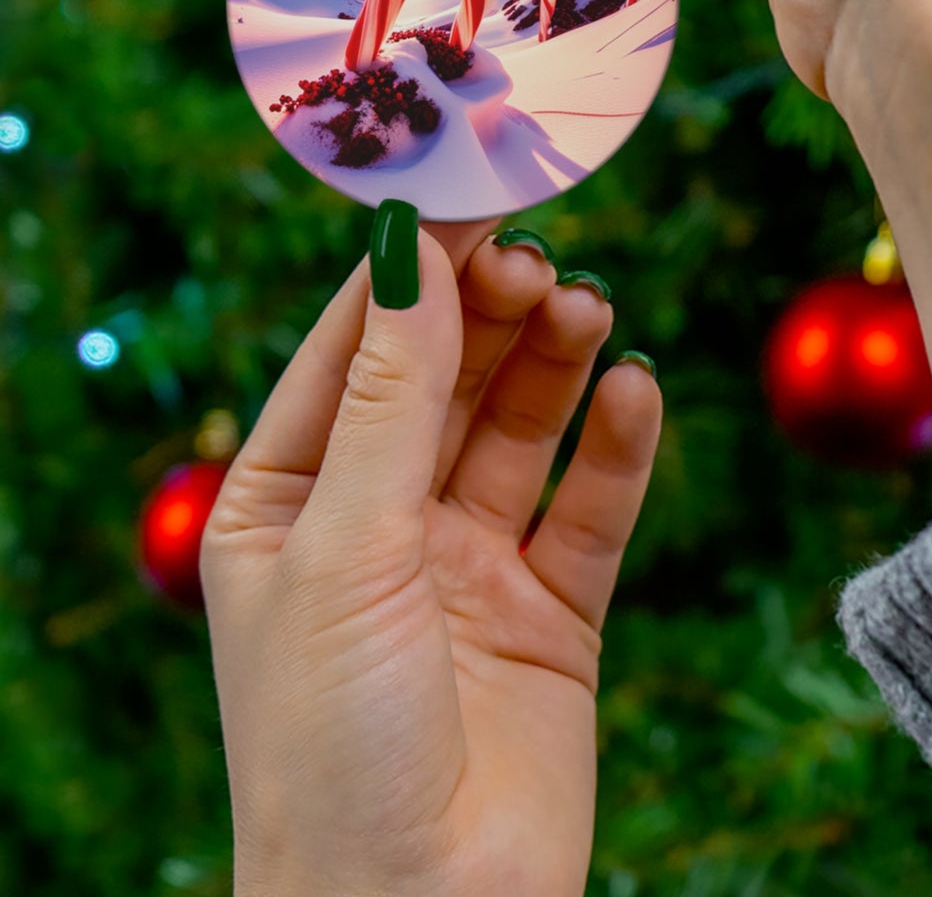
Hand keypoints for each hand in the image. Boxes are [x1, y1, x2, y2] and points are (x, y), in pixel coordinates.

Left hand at [201, 214, 661, 896]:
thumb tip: (411, 251)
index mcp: (289, 504)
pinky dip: (617, 446)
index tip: (470, 195)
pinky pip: (591, 507)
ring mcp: (469, 565)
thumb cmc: (331, 744)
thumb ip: (391, 397)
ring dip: (555, 364)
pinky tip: (635, 392)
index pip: (353, 352)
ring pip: (522, 429)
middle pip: (447, 379)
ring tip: (589, 310)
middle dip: (491, 314)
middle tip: (540, 260)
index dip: (410, 273)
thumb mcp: (346, 547)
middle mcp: (379, 523)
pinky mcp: (552, 610)